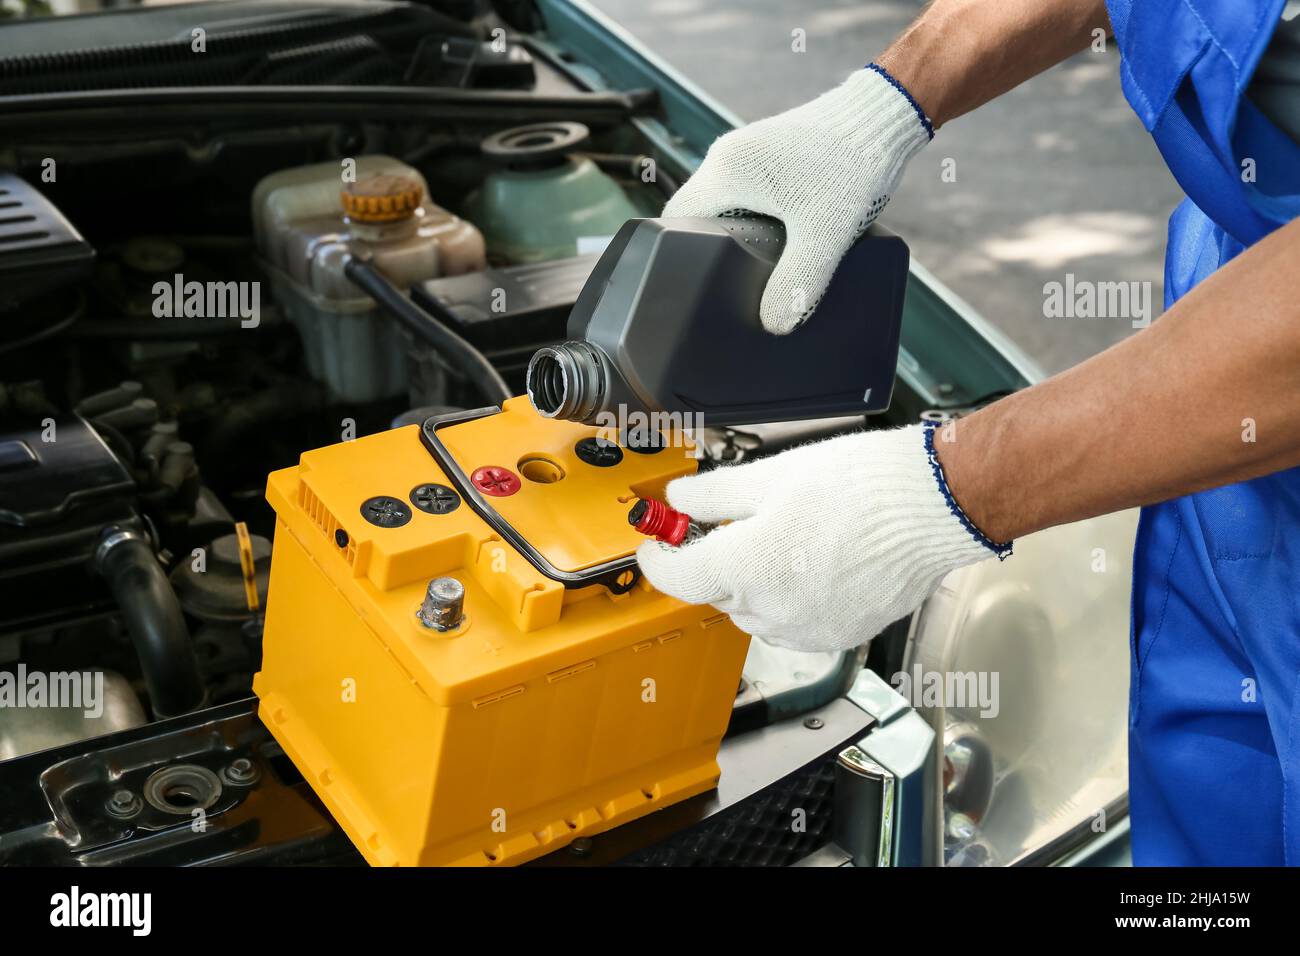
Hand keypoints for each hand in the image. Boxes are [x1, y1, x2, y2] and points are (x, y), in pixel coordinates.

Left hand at [635, 425, 1003, 651]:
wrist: (934, 507)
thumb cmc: (861, 486)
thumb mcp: (771, 475)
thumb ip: (714, 494)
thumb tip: (680, 501)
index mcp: (748, 568)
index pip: (679, 578)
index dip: (659, 560)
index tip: (655, 546)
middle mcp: (773, 609)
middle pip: (716, 593)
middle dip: (712, 562)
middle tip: (723, 527)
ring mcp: (807, 629)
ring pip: (753, 612)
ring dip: (750, 584)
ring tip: (780, 542)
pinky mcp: (838, 635)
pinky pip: (791, 625)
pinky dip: (787, 600)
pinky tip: (809, 566)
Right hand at [663, 65, 931, 333]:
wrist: (884, 117)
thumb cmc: (852, 166)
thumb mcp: (825, 236)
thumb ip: (798, 283)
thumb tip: (774, 324)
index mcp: (726, 172)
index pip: (674, 219)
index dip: (674, 254)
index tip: (692, 282)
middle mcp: (727, 156)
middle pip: (695, 214)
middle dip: (706, 249)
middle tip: (725, 283)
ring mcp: (748, 150)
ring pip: (721, 203)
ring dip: (732, 233)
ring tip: (752, 266)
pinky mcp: (770, 151)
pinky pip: (744, 190)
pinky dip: (751, 216)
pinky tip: (776, 238)